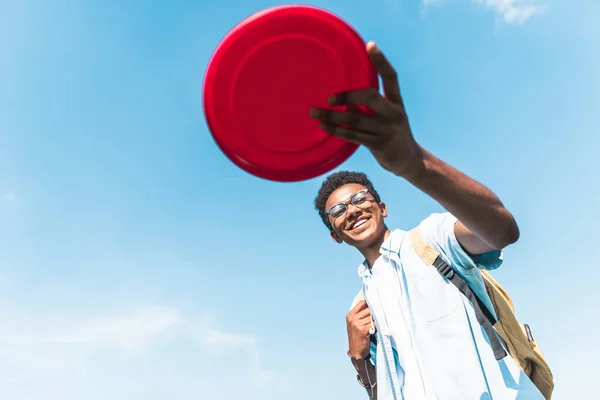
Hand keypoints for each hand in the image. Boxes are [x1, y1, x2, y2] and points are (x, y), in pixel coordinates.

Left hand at [309, 41, 422, 178]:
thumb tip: (343, 98)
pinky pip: (353, 135)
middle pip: (370, 96)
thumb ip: (369, 106)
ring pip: (355, 119)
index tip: (370, 45)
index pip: (391, 76)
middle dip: (347, 95)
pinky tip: (324, 127)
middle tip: (329, 98)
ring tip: (314, 112)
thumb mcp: (386, 116)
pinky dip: (337, 131)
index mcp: (396, 101)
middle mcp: (393, 112)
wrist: (410, 161)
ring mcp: (387, 129)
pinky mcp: (379, 145)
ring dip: (332, 116)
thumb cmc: (392, 133)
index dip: (380, 61)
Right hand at [346, 300, 374, 358]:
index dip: (370, 303)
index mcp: (350, 315)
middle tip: (381, 314)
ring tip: (379, 323)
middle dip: (375, 312)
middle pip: (368, 309)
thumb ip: (360, 315)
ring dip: (377, 319)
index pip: (362, 303)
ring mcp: (357, 324)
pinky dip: (378, 325)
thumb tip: (372, 305)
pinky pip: (374, 324)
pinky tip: (378, 328)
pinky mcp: (363, 330)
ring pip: (372, 317)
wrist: (356, 351)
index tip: (377, 303)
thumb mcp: (354, 324)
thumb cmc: (357, 337)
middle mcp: (353, 319)